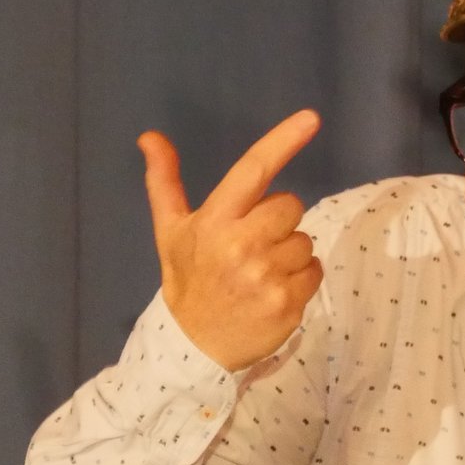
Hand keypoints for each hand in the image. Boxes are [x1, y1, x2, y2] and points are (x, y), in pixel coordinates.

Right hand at [139, 109, 323, 370]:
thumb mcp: (170, 231)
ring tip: (260, 273)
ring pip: (304, 240)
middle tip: (252, 245)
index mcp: (214, 221)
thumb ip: (164, 182)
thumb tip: (150, 136)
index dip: (283, 140)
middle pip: (290, 205)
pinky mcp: (287, 302)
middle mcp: (240, 244)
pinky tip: (273, 291)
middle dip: (278, 220)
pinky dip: (301, 279)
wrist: (195, 346)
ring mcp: (266, 275)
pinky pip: (314, 271)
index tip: (311, 118)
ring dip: (289, 253)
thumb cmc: (188, 281)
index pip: (253, 170)